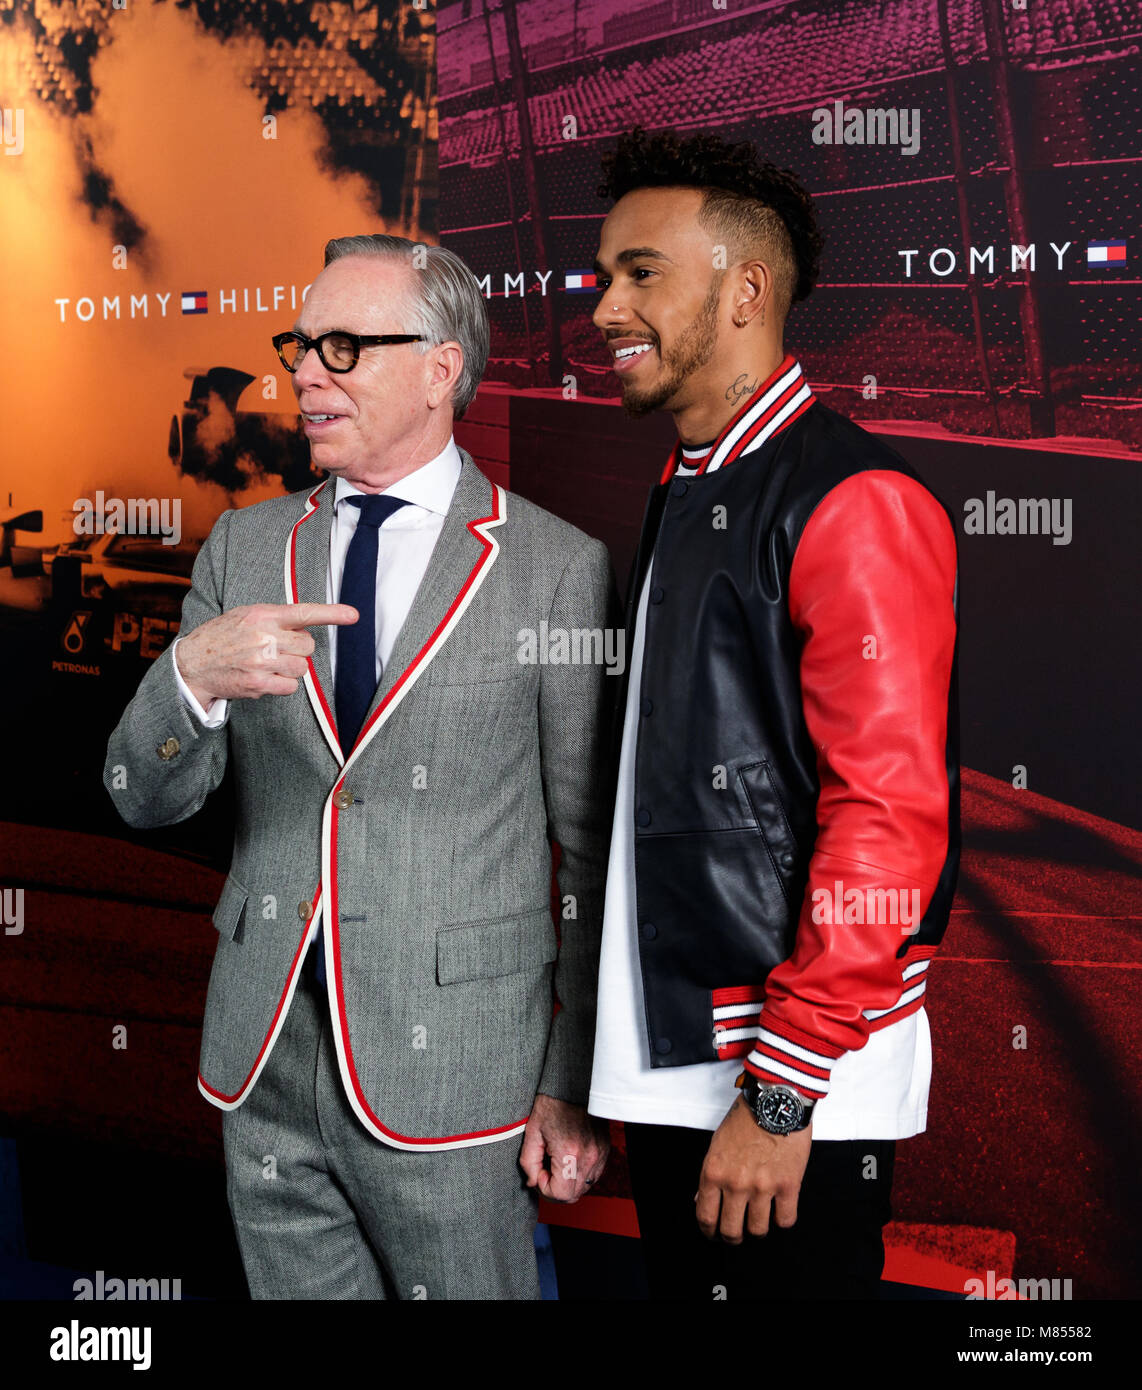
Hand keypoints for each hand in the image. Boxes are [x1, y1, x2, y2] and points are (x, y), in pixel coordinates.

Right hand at [174, 602, 358, 705]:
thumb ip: (275, 618)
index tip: (353, 615)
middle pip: (308, 645)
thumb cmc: (221, 638)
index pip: (303, 612)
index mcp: (262, 614)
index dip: (332, 614)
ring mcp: (261, 661)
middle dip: (298, 649)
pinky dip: (282, 685)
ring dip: (290, 668)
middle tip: (278, 650)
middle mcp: (264, 636)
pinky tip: (265, 678)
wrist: (192, 663)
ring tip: (268, 664)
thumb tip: (305, 624)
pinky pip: (290, 687)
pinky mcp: (258, 683)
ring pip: (301, 668)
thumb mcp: (245, 616)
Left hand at [519, 1094, 609, 1202]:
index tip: (539, 1170)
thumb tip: (532, 1182)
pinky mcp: (605, 1150)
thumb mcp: (532, 1132)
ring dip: (568, 1183)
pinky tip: (569, 1158)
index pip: (560, 1194)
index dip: (544, 1188)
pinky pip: (593, 1175)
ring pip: (584, 1188)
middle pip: (573, 1195)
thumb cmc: (551, 1104)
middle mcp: (588, 1157)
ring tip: (557, 1162)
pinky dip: (579, 1174)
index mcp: (569, 1153)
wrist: (573, 1084)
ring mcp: (600, 1154)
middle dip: (556, 1189)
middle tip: (545, 1169)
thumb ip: (528, 1162)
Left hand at [695, 1094, 811, 1241]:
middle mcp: (736, 1183)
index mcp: (714, 1172)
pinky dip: (782, 1219)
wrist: (776, 1099)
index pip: (706, 1217)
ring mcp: (763, 1186)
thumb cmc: (746, 1117)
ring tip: (759, 1220)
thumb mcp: (717, 1143)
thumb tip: (702, 1200)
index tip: (713, 1232)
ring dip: (757, 1229)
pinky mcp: (789, 1185)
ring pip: (758, 1229)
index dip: (709, 1231)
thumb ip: (711, 1175)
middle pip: (731, 1231)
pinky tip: (779, 1209)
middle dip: (732, 1236)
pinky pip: (785, 1220)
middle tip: (736, 1233)